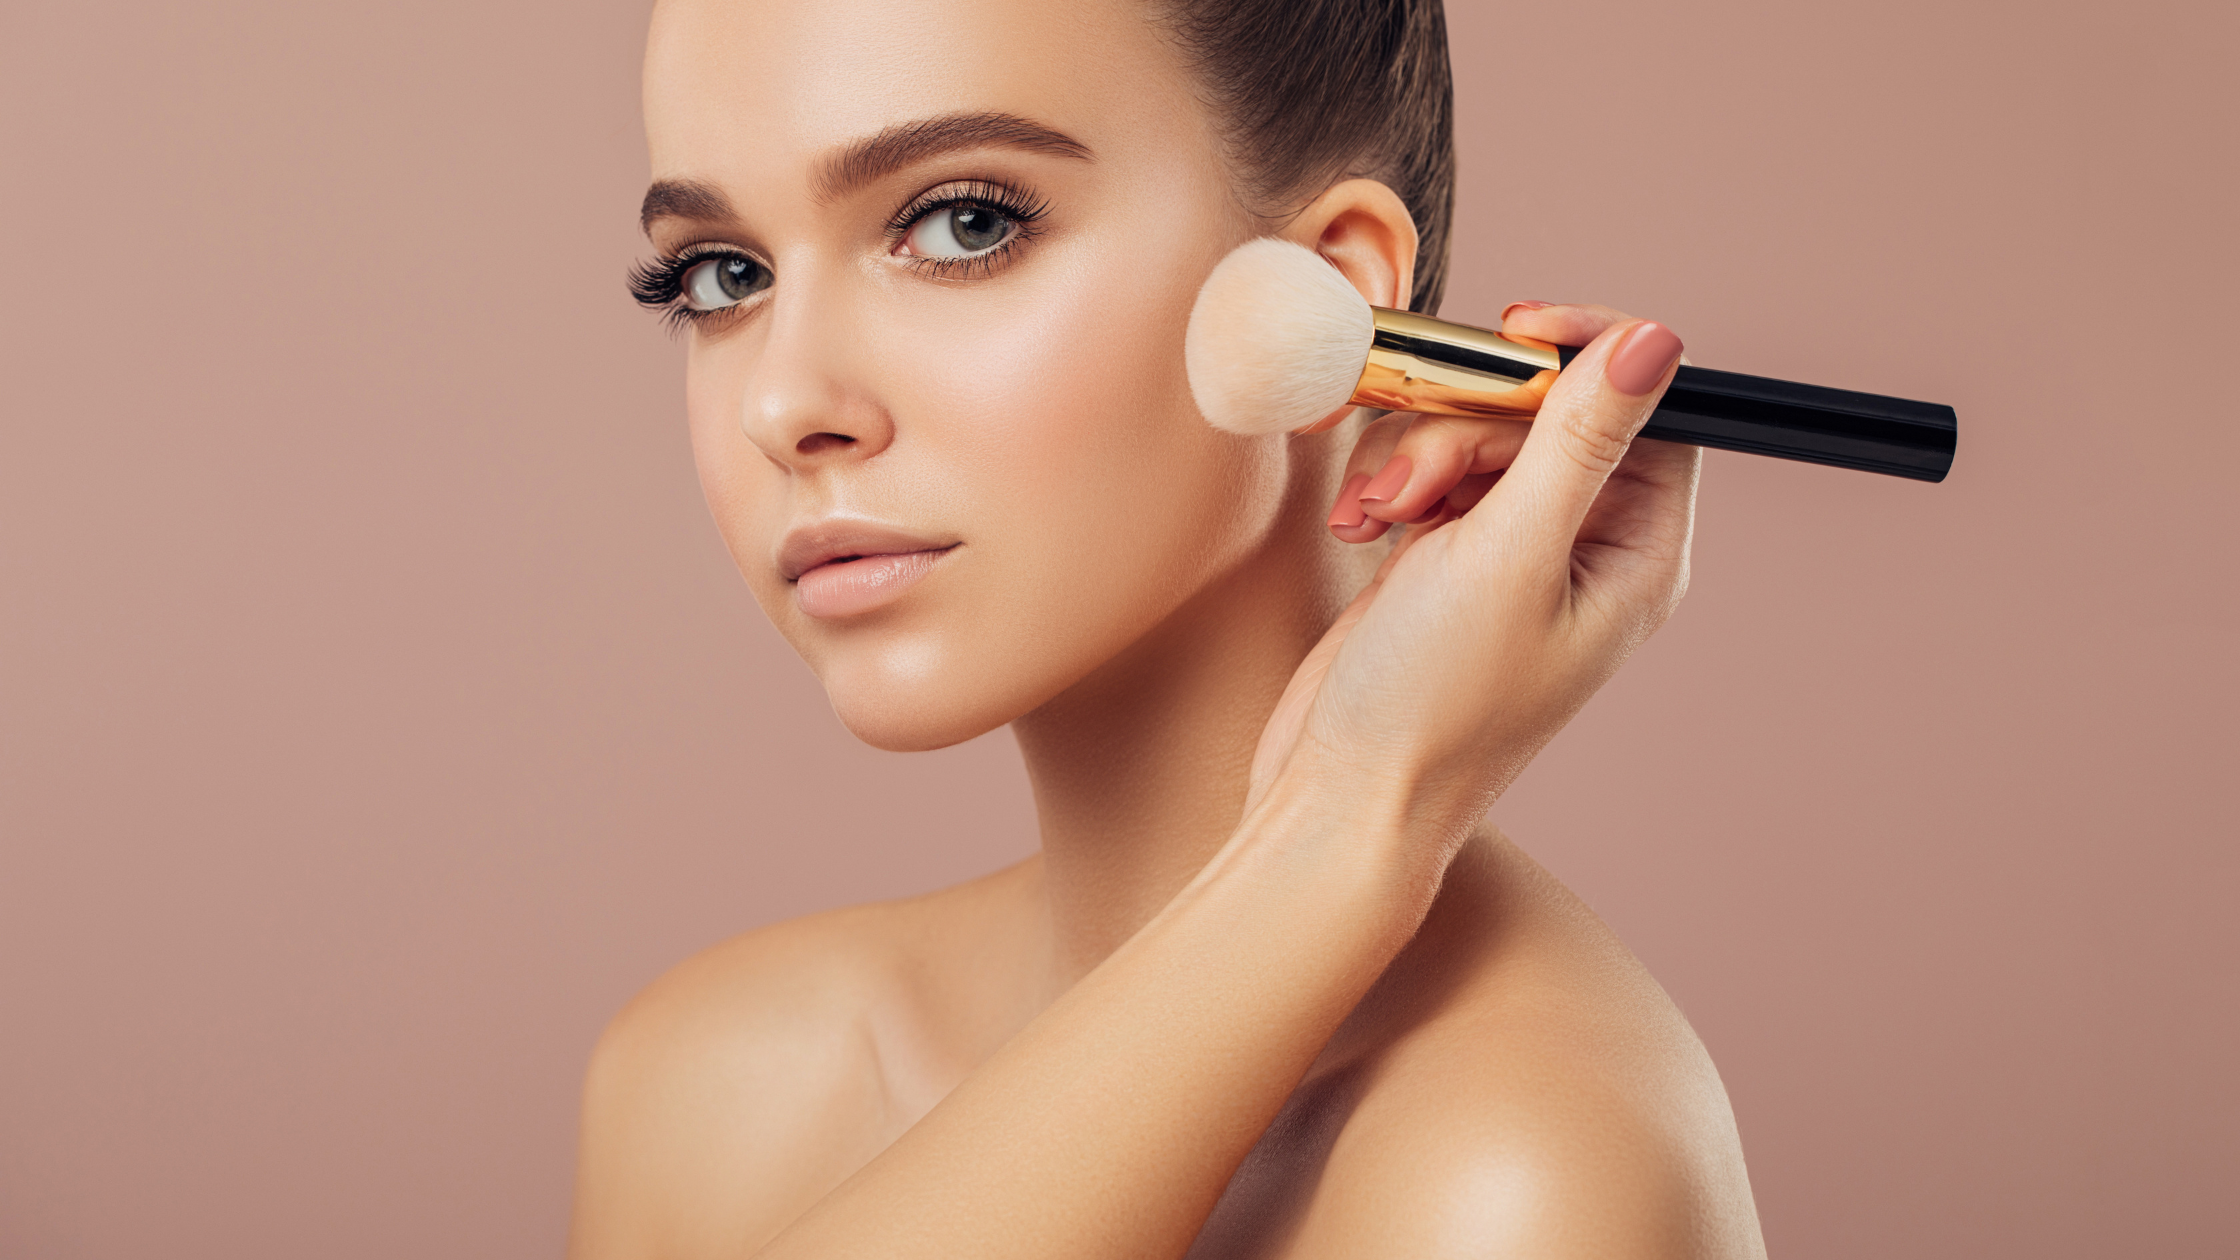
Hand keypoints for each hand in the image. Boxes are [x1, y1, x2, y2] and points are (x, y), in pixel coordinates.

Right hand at [1244, 304, 1699, 868]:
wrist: (1338, 794)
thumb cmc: (1432, 705)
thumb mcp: (1508, 556)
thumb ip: (1577, 442)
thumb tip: (1655, 342)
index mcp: (1636, 557)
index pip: (1649, 411)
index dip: (1587, 361)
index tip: (1516, 336)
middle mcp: (1585, 553)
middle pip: (1545, 417)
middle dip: (1465, 429)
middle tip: (1418, 485)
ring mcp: (1512, 557)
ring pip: (1476, 438)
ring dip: (1415, 457)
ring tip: (1379, 519)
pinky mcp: (1446, 562)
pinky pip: (1428, 475)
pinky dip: (1390, 486)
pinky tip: (1364, 529)